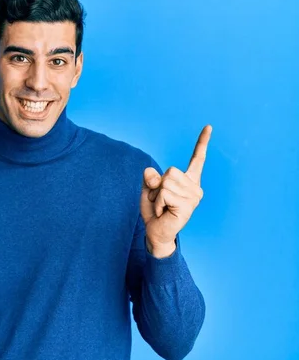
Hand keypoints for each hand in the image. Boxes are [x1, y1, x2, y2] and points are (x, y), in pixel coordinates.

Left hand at [141, 125, 211, 257]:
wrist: (157, 233)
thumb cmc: (155, 212)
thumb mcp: (149, 190)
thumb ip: (150, 179)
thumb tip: (150, 171)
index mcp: (188, 181)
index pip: (197, 158)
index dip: (202, 142)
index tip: (208, 126)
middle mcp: (195, 187)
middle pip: (170, 171)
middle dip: (157, 185)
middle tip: (160, 201)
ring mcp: (194, 196)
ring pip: (165, 182)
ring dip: (156, 196)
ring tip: (162, 208)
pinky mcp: (188, 205)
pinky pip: (163, 193)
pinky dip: (157, 203)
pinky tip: (164, 213)